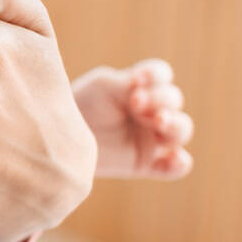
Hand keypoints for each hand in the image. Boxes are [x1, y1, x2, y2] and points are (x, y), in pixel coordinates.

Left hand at [73, 58, 193, 178]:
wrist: (60, 138)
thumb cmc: (79, 105)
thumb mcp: (100, 87)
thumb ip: (125, 84)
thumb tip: (142, 84)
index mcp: (140, 88)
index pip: (160, 75)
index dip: (156, 75)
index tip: (137, 79)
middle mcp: (152, 111)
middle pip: (173, 101)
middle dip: (161, 99)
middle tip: (137, 103)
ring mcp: (153, 138)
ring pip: (181, 130)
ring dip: (175, 125)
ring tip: (160, 121)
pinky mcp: (148, 163)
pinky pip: (175, 167)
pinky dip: (179, 164)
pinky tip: (173, 159)